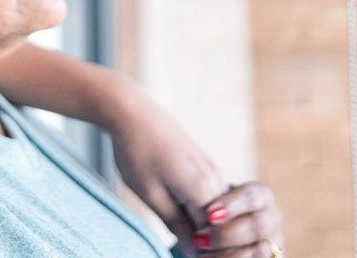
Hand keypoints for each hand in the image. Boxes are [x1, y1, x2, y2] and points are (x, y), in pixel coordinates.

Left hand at [103, 86, 227, 248]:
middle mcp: (216, 180)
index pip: (215, 236)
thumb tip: (195, 251)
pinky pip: (214, 197)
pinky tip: (184, 213)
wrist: (132, 112)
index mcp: (204, 190)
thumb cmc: (136, 152)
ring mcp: (213, 171)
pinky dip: (203, 211)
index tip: (184, 255)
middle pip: (224, 225)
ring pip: (221, 211)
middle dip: (210, 243)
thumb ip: (177, 224)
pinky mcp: (205, 165)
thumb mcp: (151, 195)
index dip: (203, 251)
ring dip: (206, 227)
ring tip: (181, 231)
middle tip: (185, 248)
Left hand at [190, 182, 283, 256]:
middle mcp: (272, 218)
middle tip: (199, 239)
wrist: (218, 228)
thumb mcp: (202, 199)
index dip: (232, 205)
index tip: (209, 215)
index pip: (253, 196)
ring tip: (202, 255)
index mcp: (260, 195)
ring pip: (262, 251)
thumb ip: (200, 206)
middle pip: (259, 225)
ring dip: (231, 255)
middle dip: (227, 235)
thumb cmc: (207, 208)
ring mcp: (275, 242)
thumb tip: (195, 234)